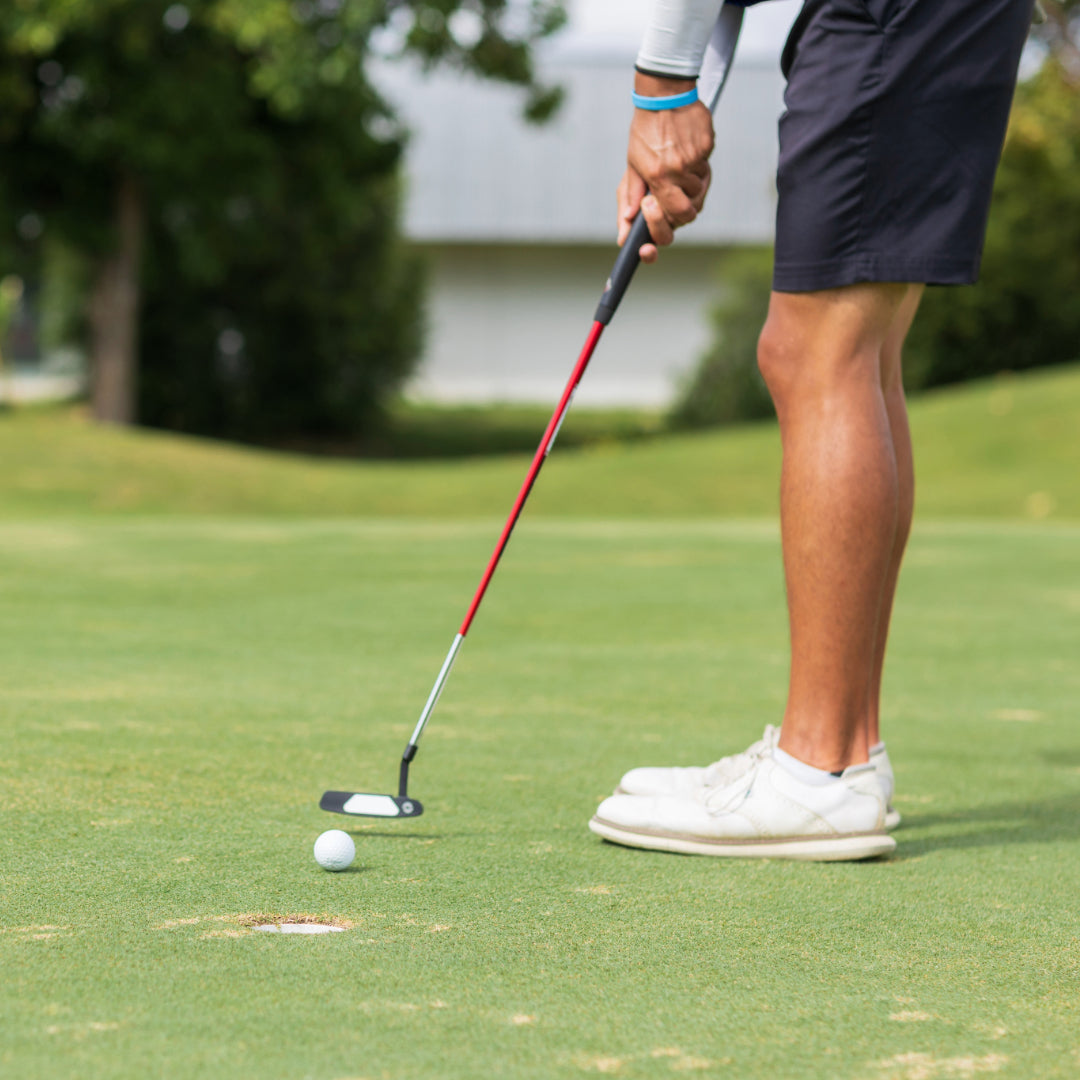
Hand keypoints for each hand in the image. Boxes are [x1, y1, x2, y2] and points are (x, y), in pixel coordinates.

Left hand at [617, 74, 714, 263]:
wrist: (663, 93)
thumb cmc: (645, 132)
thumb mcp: (633, 164)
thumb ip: (629, 197)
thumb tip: (626, 228)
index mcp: (657, 177)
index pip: (673, 218)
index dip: (666, 227)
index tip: (653, 229)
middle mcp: (677, 170)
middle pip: (689, 212)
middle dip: (679, 211)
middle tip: (667, 199)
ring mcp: (695, 158)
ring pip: (699, 190)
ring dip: (689, 186)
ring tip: (675, 165)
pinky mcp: (707, 145)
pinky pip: (705, 168)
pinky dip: (697, 165)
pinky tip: (685, 150)